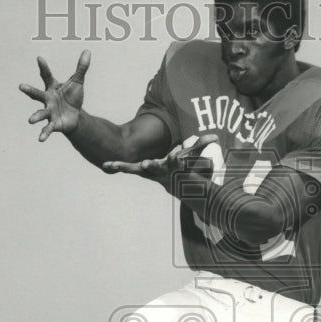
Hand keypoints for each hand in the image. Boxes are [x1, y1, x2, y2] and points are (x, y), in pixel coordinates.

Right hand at [19, 50, 90, 141]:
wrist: (74, 117)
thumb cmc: (72, 97)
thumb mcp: (77, 82)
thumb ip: (81, 68)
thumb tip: (87, 51)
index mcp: (52, 88)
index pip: (47, 76)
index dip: (43, 67)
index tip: (39, 58)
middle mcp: (47, 99)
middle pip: (37, 94)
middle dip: (29, 91)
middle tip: (21, 86)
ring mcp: (49, 112)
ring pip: (41, 113)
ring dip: (36, 116)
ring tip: (30, 120)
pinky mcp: (53, 124)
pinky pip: (47, 129)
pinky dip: (44, 133)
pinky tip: (40, 139)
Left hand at [102, 133, 218, 188]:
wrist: (175, 185)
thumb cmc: (185, 168)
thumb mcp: (194, 157)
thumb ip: (202, 145)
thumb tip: (215, 136)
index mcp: (173, 167)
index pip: (176, 162)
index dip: (176, 159)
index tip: (175, 155)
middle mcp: (160, 171)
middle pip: (155, 167)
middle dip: (151, 166)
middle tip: (145, 164)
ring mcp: (149, 172)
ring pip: (136, 170)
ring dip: (126, 167)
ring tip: (113, 165)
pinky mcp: (140, 171)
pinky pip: (127, 168)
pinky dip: (117, 166)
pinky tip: (106, 164)